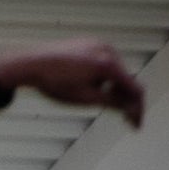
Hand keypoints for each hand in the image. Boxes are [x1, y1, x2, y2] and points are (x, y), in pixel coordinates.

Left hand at [0, 41, 144, 126]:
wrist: (31, 63)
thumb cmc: (55, 82)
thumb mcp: (86, 98)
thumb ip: (112, 103)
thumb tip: (131, 109)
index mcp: (109, 64)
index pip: (135, 88)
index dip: (138, 109)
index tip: (137, 126)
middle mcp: (108, 50)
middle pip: (127, 79)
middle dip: (127, 101)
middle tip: (126, 121)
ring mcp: (99, 44)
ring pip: (116, 72)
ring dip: (115, 90)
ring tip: (105, 106)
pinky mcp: (90, 43)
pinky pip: (105, 63)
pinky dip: (105, 79)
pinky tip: (94, 90)